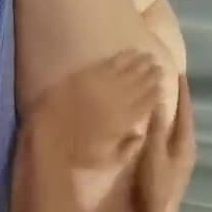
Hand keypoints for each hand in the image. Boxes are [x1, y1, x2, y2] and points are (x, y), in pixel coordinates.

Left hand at [31, 50, 163, 168]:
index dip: (156, 93)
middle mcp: (119, 99)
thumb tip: (140, 133)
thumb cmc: (76, 150)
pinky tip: (132, 51)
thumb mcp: (105, 160)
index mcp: (124, 120)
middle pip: (142, 83)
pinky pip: (113, 61)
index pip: (147, 103)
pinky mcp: (90, 74)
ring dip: (143, 63)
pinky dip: (125, 56)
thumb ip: (127, 149)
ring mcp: (104, 84)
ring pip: (130, 70)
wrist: (48, 132)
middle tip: (160, 68)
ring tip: (151, 57)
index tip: (162, 87)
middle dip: (153, 75)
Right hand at [134, 76, 195, 211]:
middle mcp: (186, 150)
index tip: (179, 72)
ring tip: (160, 98)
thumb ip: (157, 126)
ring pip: (176, 129)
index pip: (186, 111)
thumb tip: (161, 99)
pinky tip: (153, 127)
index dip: (183, 92)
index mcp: (185, 143)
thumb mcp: (153, 152)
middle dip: (177, 100)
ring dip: (170, 114)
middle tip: (167, 81)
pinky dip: (164, 127)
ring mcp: (179, 161)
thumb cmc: (154, 185)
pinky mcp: (170, 169)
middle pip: (184, 119)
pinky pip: (169, 139)